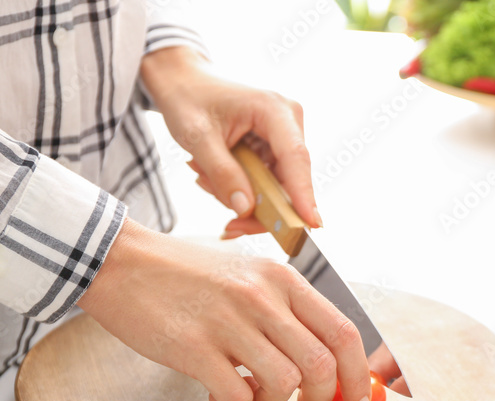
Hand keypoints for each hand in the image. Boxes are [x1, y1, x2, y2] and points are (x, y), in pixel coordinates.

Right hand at [78, 220, 371, 400]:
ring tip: (250, 390)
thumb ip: (289, 312)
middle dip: (319, 397)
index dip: (360, 376)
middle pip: (322, 364)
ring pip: (285, 384)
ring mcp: (228, 321)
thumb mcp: (249, 275)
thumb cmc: (187, 275)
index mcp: (283, 278)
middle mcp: (262, 296)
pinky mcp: (193, 347)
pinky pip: (237, 399)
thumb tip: (329, 363)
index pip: (344, 332)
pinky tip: (219, 396)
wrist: (121, 262)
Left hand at [140, 47, 319, 235]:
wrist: (183, 80)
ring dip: (243, 196)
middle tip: (228, 226)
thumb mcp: (197, 137)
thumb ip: (222, 174)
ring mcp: (285, 137)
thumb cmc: (188, 98)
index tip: (311, 225)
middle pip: (289, 181)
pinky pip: (268, 184)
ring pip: (277, 188)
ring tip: (205, 177)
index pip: (296, 158)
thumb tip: (246, 210)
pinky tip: (214, 176)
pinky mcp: (276, 149)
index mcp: (274, 109)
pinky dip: (242, 189)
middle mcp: (289, 122)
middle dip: (259, 207)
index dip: (303, 194)